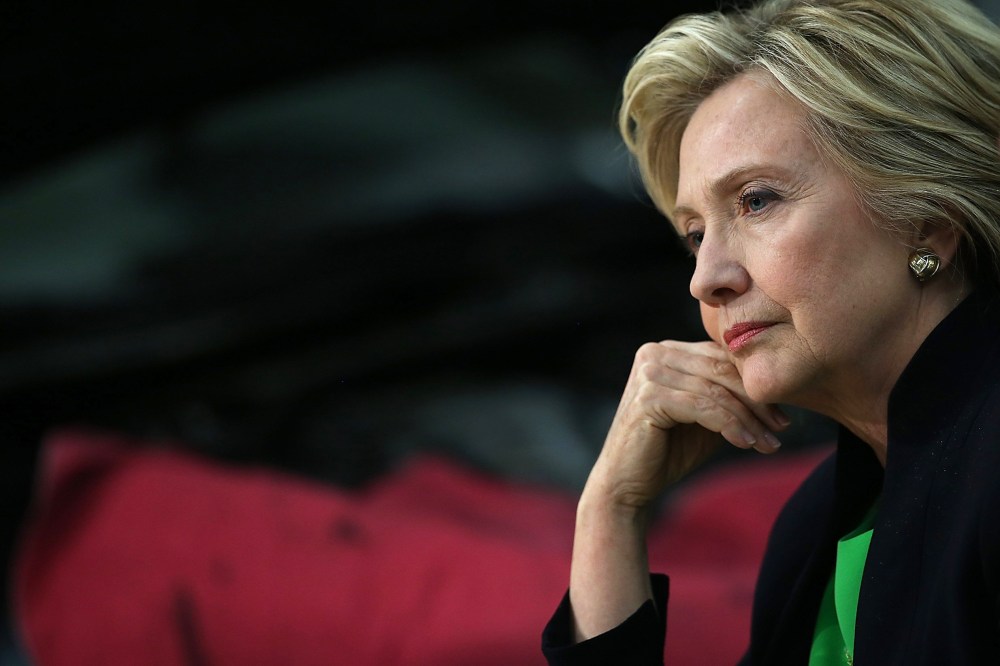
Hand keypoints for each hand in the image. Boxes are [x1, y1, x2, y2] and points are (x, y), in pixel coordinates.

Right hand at [568, 339, 788, 639]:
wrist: (626, 485)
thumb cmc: (667, 451)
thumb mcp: (704, 417)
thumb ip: (727, 396)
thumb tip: (777, 391)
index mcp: (665, 350)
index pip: (721, 357)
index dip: (755, 384)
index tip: (783, 414)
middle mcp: (654, 354)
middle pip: (721, 370)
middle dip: (757, 401)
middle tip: (782, 428)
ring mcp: (649, 373)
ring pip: (716, 390)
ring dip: (748, 419)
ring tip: (768, 443)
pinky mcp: (649, 397)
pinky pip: (704, 408)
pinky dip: (731, 426)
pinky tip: (747, 444)